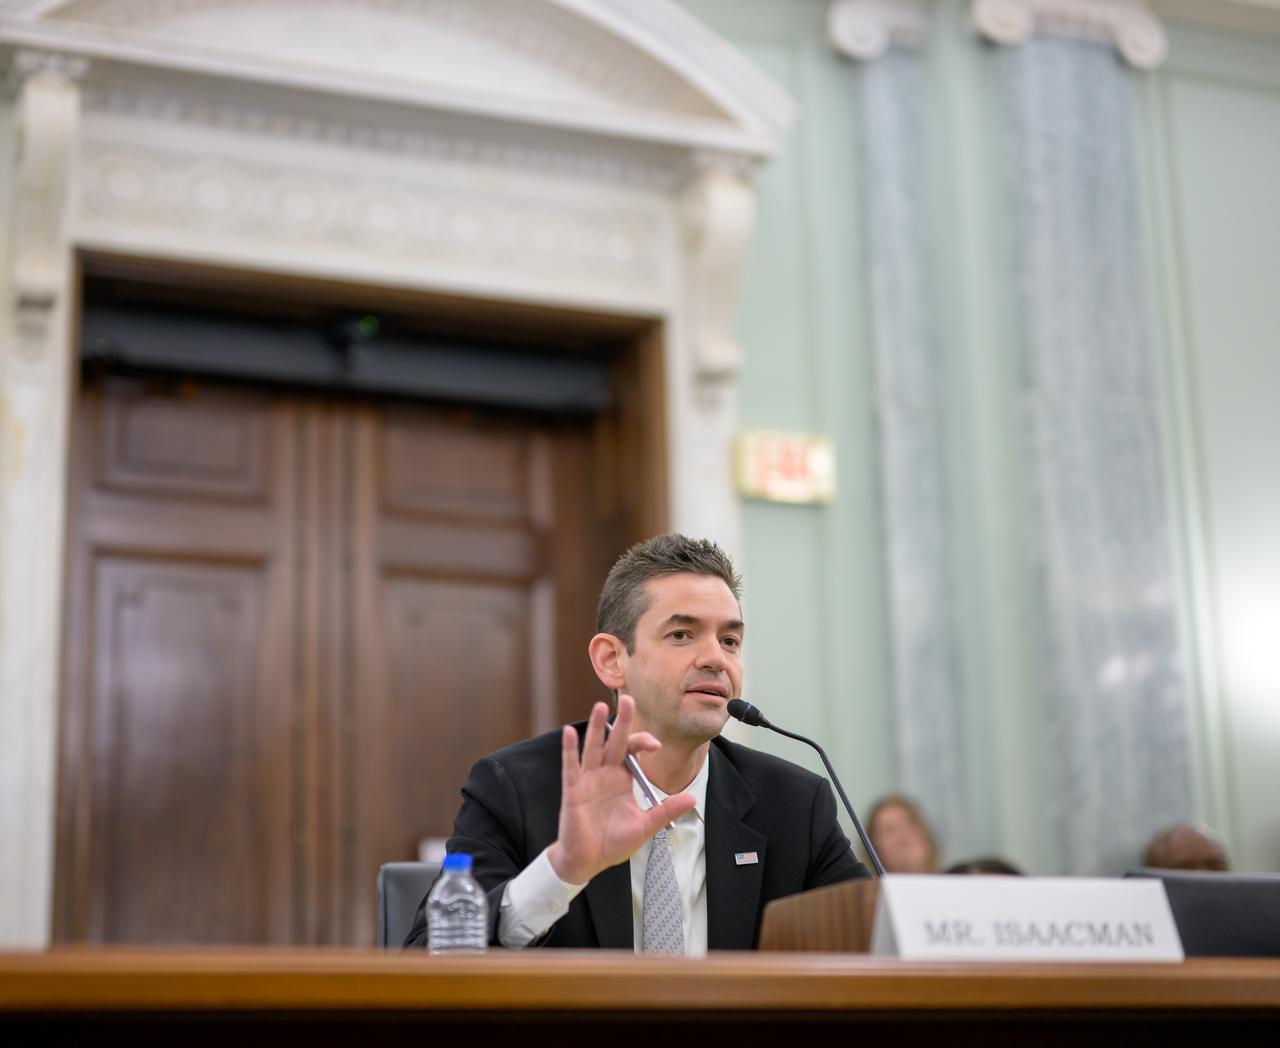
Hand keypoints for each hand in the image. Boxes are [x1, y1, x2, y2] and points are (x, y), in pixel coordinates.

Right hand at [545, 695, 695, 885]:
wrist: (588, 861)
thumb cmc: (613, 842)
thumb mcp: (645, 825)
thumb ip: (665, 811)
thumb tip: (692, 799)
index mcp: (622, 779)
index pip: (633, 751)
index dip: (643, 742)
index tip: (655, 744)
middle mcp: (605, 774)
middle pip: (615, 742)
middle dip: (622, 722)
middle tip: (629, 699)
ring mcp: (587, 780)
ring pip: (593, 748)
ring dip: (596, 728)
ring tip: (599, 706)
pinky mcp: (573, 790)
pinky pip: (570, 766)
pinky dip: (570, 749)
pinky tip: (570, 732)